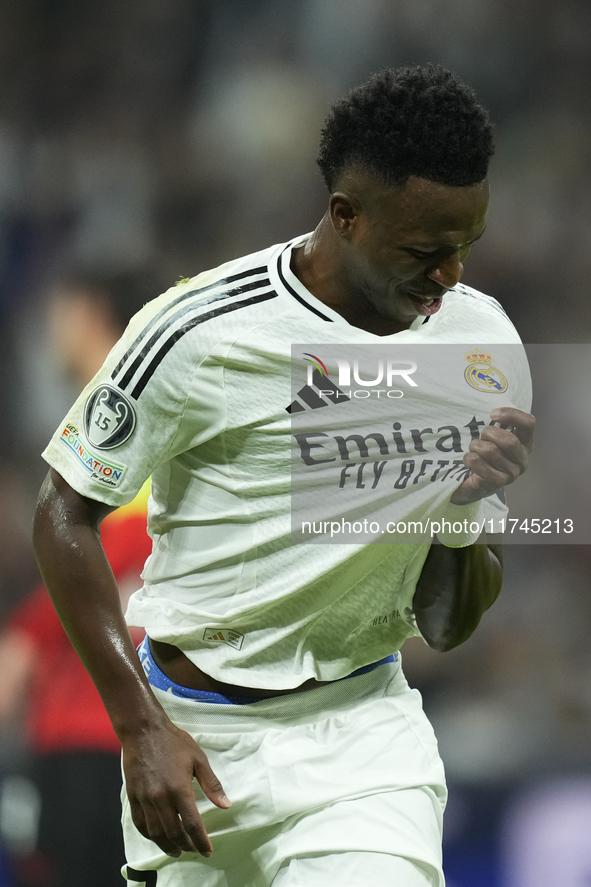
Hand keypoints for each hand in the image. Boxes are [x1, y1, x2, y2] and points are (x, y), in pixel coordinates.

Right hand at [122, 719, 230, 857]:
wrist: (143, 730)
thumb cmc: (173, 742)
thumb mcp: (198, 759)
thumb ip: (212, 784)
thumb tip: (226, 804)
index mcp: (179, 789)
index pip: (192, 824)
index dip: (201, 841)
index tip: (207, 850)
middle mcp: (161, 798)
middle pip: (174, 833)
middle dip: (185, 846)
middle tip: (193, 849)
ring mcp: (144, 798)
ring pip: (156, 832)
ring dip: (167, 845)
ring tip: (177, 849)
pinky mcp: (133, 796)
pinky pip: (140, 823)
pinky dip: (149, 835)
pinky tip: (157, 836)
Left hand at [451, 407, 534, 504]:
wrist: (472, 483)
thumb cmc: (483, 455)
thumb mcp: (492, 436)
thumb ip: (497, 423)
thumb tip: (489, 406)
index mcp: (525, 443)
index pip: (529, 423)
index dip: (511, 414)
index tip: (492, 413)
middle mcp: (523, 458)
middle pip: (508, 440)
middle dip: (488, 434)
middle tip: (480, 438)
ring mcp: (512, 473)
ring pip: (490, 451)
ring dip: (475, 447)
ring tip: (474, 450)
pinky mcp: (498, 483)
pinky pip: (478, 463)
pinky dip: (469, 458)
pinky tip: (469, 461)